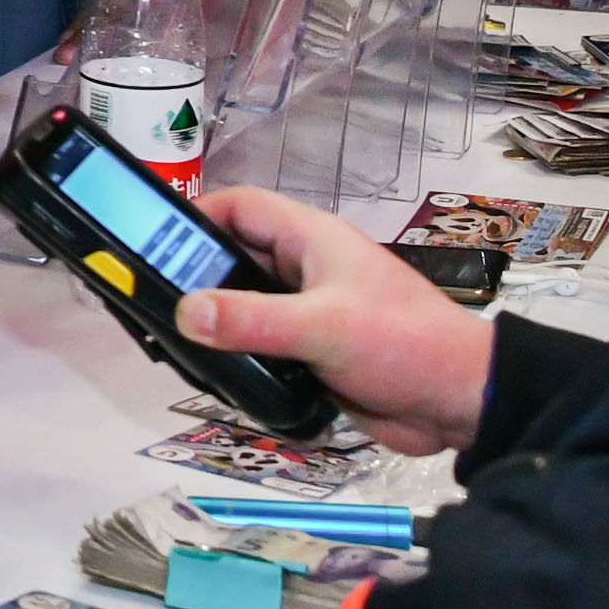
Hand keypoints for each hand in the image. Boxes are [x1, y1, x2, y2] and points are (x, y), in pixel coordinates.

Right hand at [172, 189, 495, 455]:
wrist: (460, 401)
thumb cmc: (402, 343)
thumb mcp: (323, 326)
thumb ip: (253, 320)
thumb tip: (186, 311)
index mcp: (312, 241)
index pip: (240, 207)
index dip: (194, 215)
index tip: (149, 242)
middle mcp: (307, 270)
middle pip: (235, 258)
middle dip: (195, 276)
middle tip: (149, 301)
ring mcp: (311, 313)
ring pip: (247, 307)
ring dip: (217, 322)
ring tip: (174, 342)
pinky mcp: (315, 355)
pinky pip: (264, 347)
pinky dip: (239, 356)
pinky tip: (215, 375)